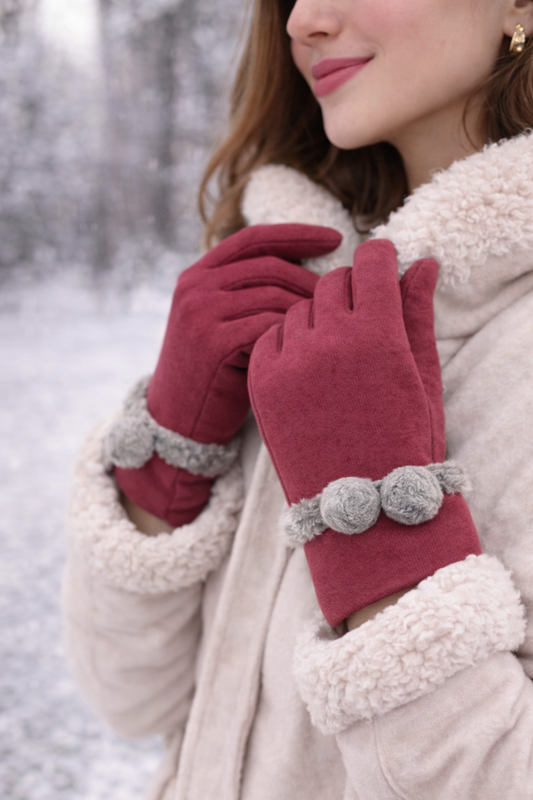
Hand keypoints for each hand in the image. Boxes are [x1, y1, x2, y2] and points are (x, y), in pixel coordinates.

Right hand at [114, 223, 341, 526]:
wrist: (178, 422)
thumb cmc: (215, 374)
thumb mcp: (223, 323)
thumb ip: (250, 294)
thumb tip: (311, 270)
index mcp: (198, 274)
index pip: (254, 238)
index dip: (297, 234)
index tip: (335, 238)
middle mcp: (195, 287)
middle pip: (269, 266)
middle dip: (311, 280)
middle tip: (344, 297)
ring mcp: (200, 313)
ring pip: (273, 297)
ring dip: (309, 312)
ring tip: (332, 327)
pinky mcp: (211, 343)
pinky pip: (268, 328)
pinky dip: (294, 337)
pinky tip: (310, 350)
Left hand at [249, 239, 480, 625]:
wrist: (360, 505)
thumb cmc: (404, 441)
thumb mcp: (420, 377)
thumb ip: (417, 315)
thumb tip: (422, 263)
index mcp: (378, 336)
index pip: (372, 264)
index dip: (379, 257)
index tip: (381, 261)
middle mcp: (330, 341)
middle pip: (334, 283)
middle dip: (350, 289)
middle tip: (361, 314)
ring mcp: (290, 363)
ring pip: (300, 307)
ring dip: (318, 315)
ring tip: (336, 350)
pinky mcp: (262, 382)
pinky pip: (272, 336)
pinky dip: (289, 340)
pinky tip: (308, 362)